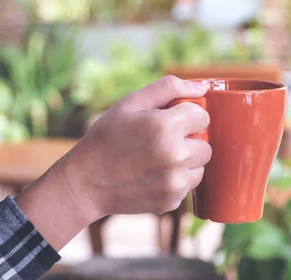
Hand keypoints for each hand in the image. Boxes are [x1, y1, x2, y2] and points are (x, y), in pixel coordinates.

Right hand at [61, 75, 210, 219]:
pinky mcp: (172, 202)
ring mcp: (175, 183)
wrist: (85, 182)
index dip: (185, 114)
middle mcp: (176, 156)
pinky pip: (186, 185)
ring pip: (199, 166)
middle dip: (188, 139)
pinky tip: (150, 175)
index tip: (167, 119)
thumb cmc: (106, 137)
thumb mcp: (129, 103)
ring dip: (185, 161)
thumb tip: (202, 88)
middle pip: (205, 144)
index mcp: (166, 127)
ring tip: (154, 158)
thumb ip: (167, 88)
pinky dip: (174, 180)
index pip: (202, 115)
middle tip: (160, 140)